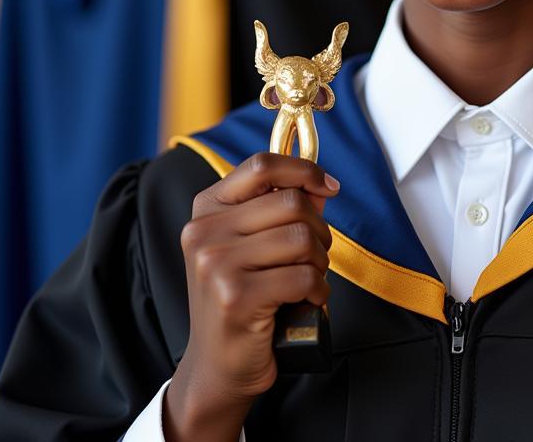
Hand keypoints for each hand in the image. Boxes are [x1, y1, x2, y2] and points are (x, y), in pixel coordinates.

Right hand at [164, 153, 338, 441]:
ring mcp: (216, 264)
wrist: (217, 366)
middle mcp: (204, 232)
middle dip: (318, 229)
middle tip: (314, 255)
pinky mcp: (235, 297)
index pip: (262, 165)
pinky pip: (302, 276)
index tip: (328, 186)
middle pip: (291, 202)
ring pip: (300, 238)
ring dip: (319, 262)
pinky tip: (306, 300)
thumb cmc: (242, 298)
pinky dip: (317, 290)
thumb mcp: (252, 244)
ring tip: (308, 279)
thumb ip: (281, 208)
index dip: (304, 170)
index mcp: (207, 209)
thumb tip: (320, 184)